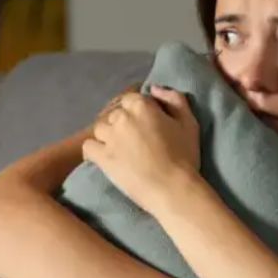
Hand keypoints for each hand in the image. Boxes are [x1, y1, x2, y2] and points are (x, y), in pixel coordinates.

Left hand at [83, 86, 199, 215]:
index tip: (148, 126)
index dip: (139, 112)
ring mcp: (109, 137)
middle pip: (115, 114)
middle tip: (136, 141)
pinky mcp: (101, 157)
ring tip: (121, 150)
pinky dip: (95, 151)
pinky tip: (105, 157)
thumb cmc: (184, 156)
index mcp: (141, 105)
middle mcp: (121, 117)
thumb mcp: (189, 123)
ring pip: (101, 129)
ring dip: (109, 136)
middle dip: (124, 124)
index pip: (132, 100)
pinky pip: (88, 147)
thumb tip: (154, 88)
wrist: (172, 189)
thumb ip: (174, 99)